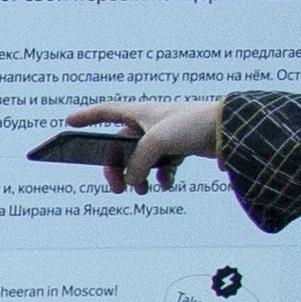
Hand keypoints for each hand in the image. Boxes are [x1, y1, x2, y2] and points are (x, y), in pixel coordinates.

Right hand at [73, 101, 225, 193]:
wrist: (231, 129)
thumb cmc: (192, 125)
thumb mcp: (155, 143)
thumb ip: (137, 164)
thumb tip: (133, 181)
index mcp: (140, 112)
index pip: (107, 110)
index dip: (87, 116)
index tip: (69, 122)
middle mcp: (151, 123)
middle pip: (121, 147)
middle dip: (117, 169)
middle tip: (117, 188)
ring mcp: (167, 136)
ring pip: (142, 160)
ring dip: (139, 177)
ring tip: (143, 191)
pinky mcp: (183, 147)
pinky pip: (163, 165)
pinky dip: (161, 177)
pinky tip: (165, 184)